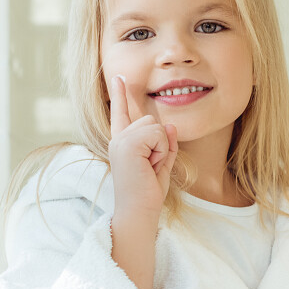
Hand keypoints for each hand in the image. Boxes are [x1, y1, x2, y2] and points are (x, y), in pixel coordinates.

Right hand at [107, 74, 177, 220]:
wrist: (139, 210)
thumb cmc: (149, 192)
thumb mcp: (162, 164)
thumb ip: (167, 144)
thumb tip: (170, 125)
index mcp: (123, 143)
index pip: (122, 113)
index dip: (120, 94)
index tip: (118, 77)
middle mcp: (118, 139)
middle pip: (151, 120)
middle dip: (160, 142)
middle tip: (151, 167)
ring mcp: (121, 140)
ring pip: (155, 126)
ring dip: (161, 148)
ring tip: (149, 167)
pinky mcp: (128, 144)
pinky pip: (157, 134)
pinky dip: (161, 151)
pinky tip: (149, 166)